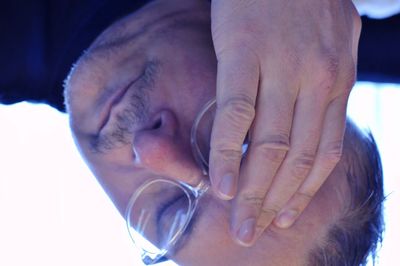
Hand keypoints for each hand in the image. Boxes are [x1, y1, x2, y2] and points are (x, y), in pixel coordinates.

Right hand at [209, 0, 360, 245]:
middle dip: (274, 204)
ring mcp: (281, 68)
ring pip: (269, 146)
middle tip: (252, 234)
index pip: (323, 155)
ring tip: (238, 222)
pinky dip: (226, 153)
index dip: (302, 193)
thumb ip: (326, 83)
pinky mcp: (243, 52)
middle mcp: (316, 81)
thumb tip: (315, 120)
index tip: (282, 217)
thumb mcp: (334, 40)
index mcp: (336, 81)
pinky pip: (235, 114)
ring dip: (252, 191)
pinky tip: (219, 182)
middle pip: (295, 160)